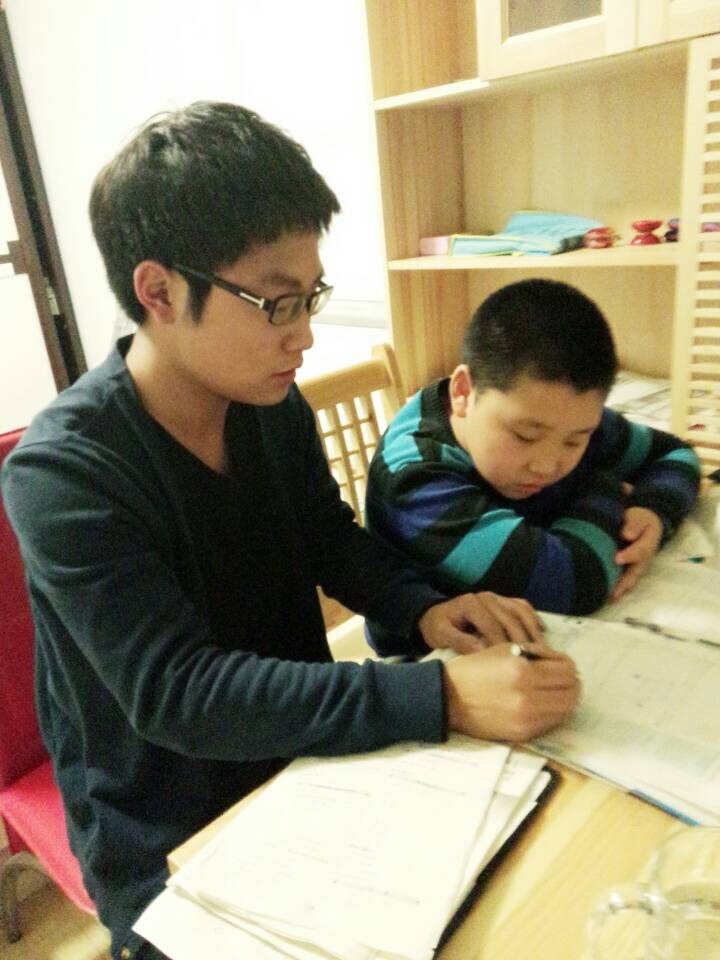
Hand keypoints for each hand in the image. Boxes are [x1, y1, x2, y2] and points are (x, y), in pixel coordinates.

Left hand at [418, 592, 543, 654]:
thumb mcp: (441, 635)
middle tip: (534, 662)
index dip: (503, 644)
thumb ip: (460, 642)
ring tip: (543, 652)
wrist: (435, 615)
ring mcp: (497, 598)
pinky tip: (542, 633)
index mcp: (471, 604)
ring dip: (533, 631)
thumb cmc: (439, 627)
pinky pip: (522, 606)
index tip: (512, 664)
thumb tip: (482, 651)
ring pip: (520, 612)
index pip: (492, 625)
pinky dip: (533, 618)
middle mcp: (487, 598)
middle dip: (522, 641)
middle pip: (510, 619)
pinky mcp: (503, 601)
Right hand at [444, 642, 580, 741]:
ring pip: (566, 709)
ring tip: (552, 691)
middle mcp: (528, 696)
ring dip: (564, 698)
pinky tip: (540, 703)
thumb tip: (560, 661)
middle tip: (561, 678)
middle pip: (572, 691)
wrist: (448, 698)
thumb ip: (535, 653)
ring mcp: (526, 718)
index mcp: (523, 670)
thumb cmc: (474, 669)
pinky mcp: (523, 733)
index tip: (560, 663)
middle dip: (570, 682)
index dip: (567, 664)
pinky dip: (552, 712)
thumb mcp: (503, 649)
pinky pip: (552, 722)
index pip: (567, 669)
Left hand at [611, 506, 662, 600]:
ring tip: (609, 597)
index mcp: (648, 542)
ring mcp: (638, 567)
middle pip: (636, 571)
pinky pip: (626, 582)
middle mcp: (645, 559)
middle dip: (625, 581)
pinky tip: (607, 598)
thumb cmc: (638, 519)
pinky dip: (618, 590)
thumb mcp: (638, 517)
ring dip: (621, 589)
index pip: (640, 551)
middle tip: (613, 589)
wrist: (642, 525)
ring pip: (631, 580)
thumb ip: (634, 524)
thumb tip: (627, 534)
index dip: (629, 555)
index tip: (617, 559)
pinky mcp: (631, 572)